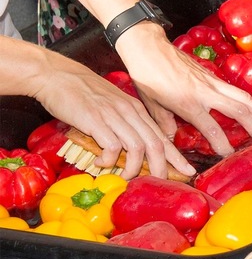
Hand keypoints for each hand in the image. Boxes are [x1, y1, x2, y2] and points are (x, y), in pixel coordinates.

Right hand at [27, 50, 191, 179]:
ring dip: (133, 168)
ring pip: (137, 147)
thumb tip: (130, 148)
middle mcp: (129, 112)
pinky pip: (112, 146)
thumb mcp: (112, 104)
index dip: (176, 157)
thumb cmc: (82, 92)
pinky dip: (109, 159)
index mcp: (136, 109)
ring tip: (125, 177)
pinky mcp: (95, 120)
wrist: (57, 75)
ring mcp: (113, 115)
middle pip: (155, 145)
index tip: (188, 171)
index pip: (162, 136)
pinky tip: (101, 163)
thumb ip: (124, 122)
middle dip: (161, 168)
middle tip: (159, 183)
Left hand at [115, 24, 251, 155]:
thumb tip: (171, 138)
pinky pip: (236, 90)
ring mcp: (211, 82)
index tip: (228, 154)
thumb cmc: (146, 76)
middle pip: (238, 110)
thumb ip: (164, 123)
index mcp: (188, 103)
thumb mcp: (151, 105)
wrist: (149, 47)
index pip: (212, 128)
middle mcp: (205, 92)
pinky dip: (249, 100)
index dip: (222, 144)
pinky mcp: (213, 75)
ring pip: (243, 97)